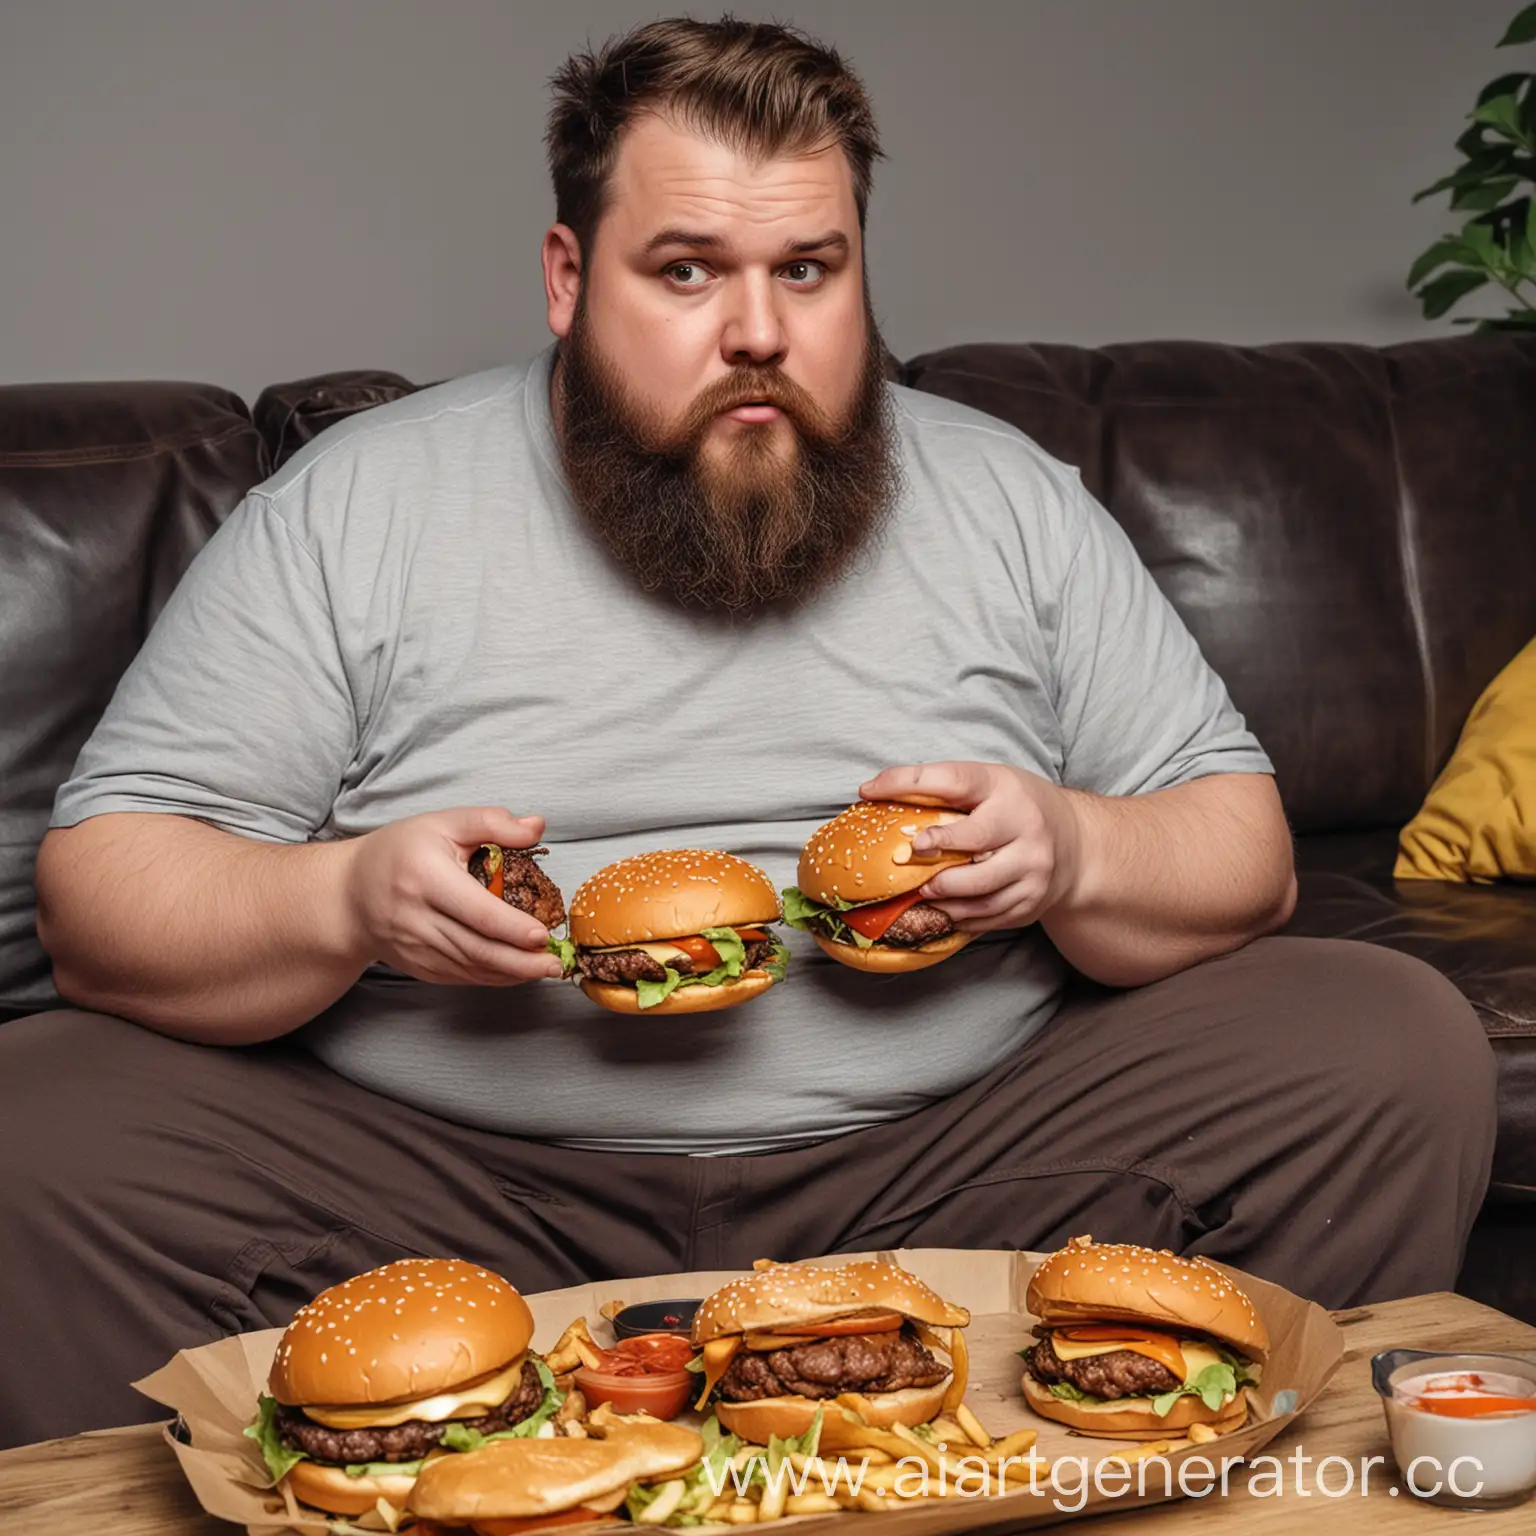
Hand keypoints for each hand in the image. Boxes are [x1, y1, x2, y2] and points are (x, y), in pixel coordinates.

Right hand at [342, 807, 564, 985]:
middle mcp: (416, 917)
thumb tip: (537, 826)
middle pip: (475, 946)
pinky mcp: (417, 966)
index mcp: (425, 877)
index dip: (511, 927)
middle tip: (555, 963)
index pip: (475, 910)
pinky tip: (517, 972)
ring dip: (511, 973)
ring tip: (545, 968)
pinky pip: (460, 976)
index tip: (542, 934)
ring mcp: (414, 947)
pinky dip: (491, 977)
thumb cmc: (400, 852)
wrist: (348, 895)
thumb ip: (492, 822)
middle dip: (520, 960)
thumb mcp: (443, 823)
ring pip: (470, 966)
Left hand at [859, 762, 1082, 932]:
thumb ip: (945, 790)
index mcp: (1006, 789)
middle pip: (972, 840)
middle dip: (935, 848)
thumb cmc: (1018, 808)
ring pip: (977, 888)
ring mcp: (1033, 868)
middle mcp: (1025, 827)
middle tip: (908, 855)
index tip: (870, 791)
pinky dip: (959, 915)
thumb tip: (875, 794)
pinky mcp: (1031, 901)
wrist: (1078, 845)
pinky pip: (987, 915)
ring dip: (941, 892)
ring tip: (921, 890)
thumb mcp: (990, 784)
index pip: (952, 781)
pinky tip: (942, 909)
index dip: (906, 783)